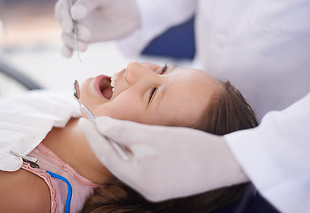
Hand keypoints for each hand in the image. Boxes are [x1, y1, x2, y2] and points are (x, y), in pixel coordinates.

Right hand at [55, 0, 139, 56]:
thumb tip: (74, 14)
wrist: (130, 15)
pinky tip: (69, 55)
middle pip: (64, 23)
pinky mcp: (84, 39)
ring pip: (67, 36)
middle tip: (87, 36)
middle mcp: (73, 13)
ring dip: (72, 43)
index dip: (64, 18)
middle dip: (73, 32)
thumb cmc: (116, 1)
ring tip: (84, 47)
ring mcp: (78, 27)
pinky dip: (68, 50)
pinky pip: (71, 45)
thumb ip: (89, 1)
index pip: (62, 7)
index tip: (71, 27)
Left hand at [79, 117, 247, 200]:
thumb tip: (99, 124)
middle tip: (93, 121)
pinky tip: (130, 141)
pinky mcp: (163, 185)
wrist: (225, 162)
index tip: (85, 119)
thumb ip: (123, 130)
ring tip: (109, 129)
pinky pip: (139, 168)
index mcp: (138, 178)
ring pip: (127, 165)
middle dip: (103, 140)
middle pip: (115, 161)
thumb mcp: (153, 135)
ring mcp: (154, 190)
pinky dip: (132, 153)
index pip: (106, 155)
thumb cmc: (191, 146)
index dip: (94, 136)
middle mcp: (143, 189)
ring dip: (117, 146)